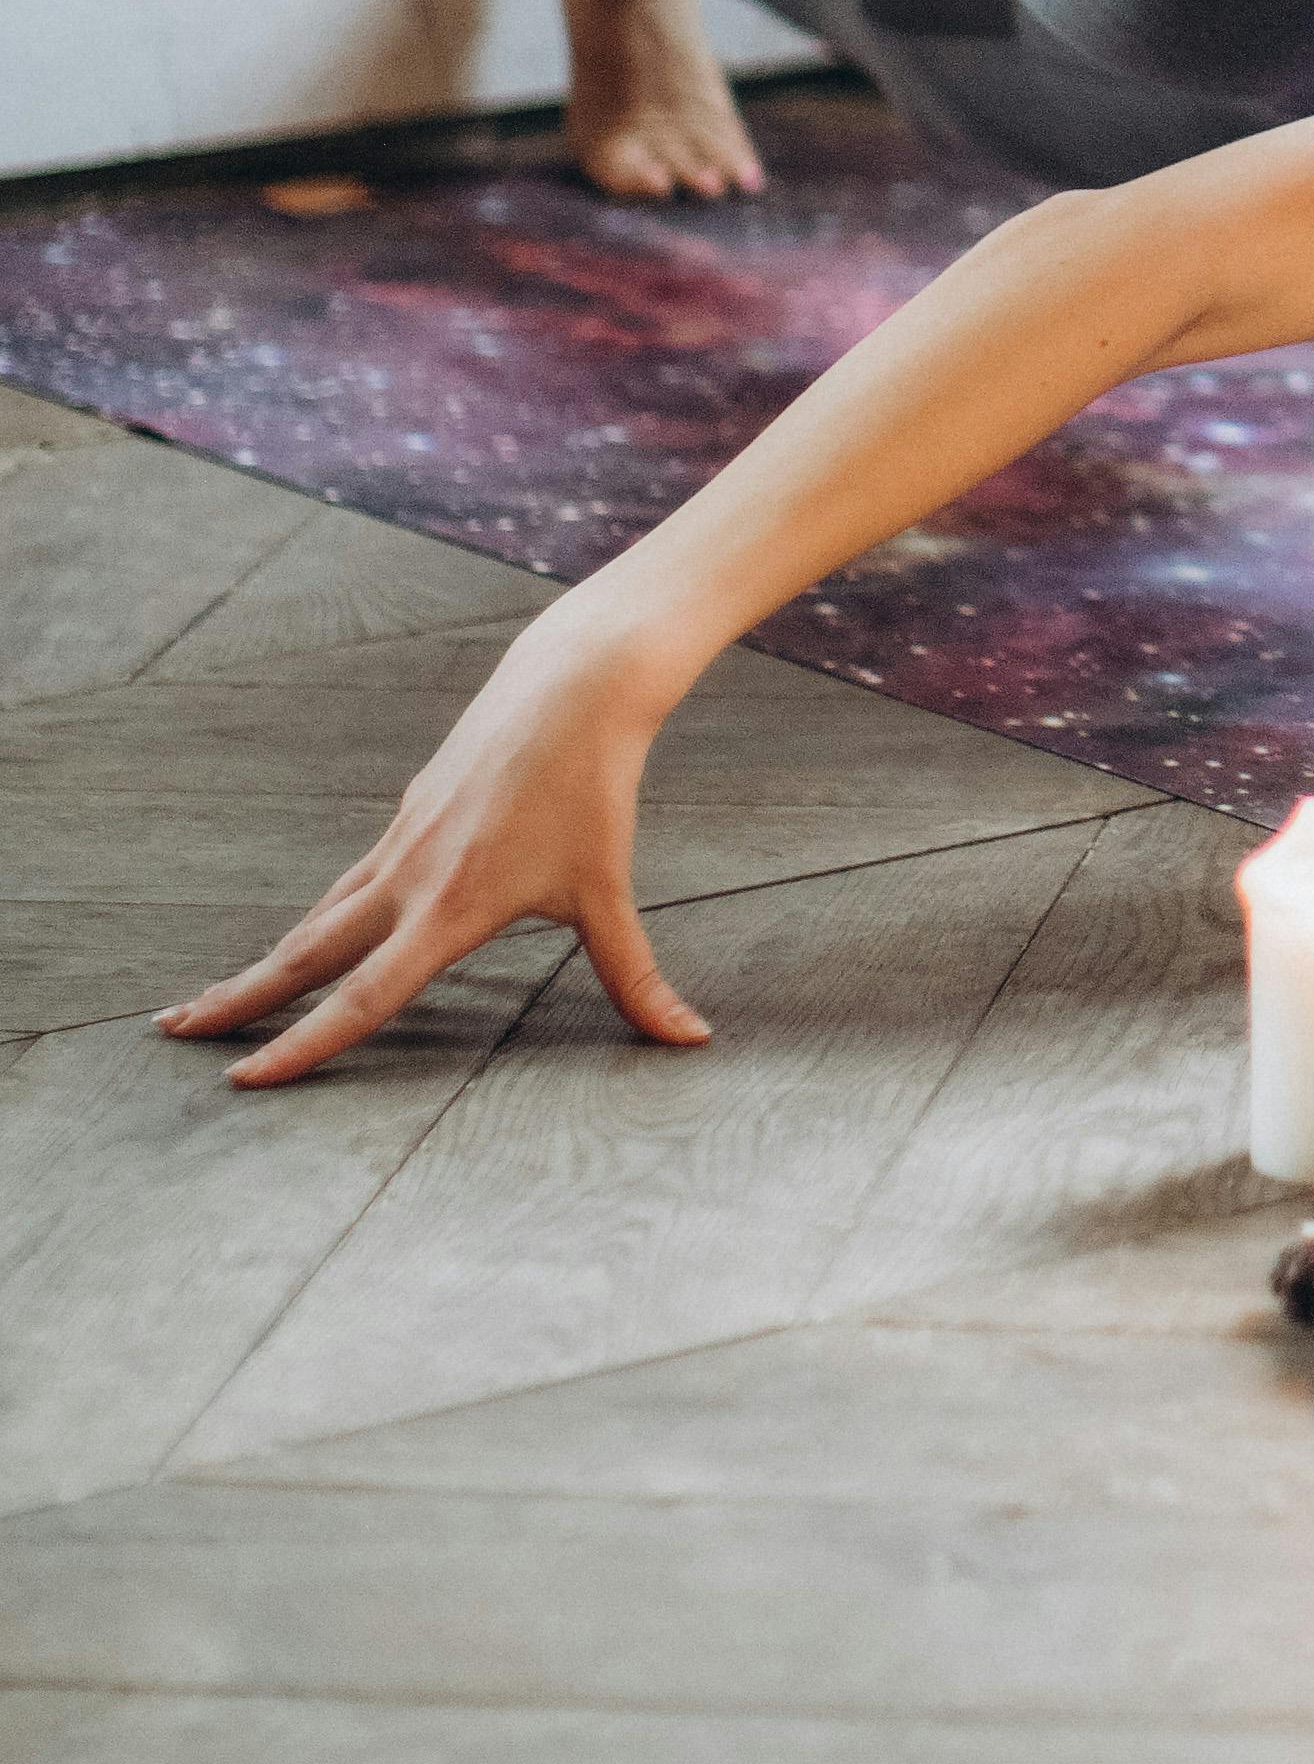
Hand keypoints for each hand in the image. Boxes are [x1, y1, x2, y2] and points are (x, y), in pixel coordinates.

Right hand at [156, 601, 712, 1088]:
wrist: (574, 683)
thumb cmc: (595, 788)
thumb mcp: (609, 893)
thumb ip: (639, 979)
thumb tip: (690, 1040)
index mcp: (446, 910)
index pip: (360, 999)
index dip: (301, 1045)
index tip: (243, 1079)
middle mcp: (407, 878)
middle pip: (306, 954)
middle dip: (239, 999)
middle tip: (173, 1032)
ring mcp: (401, 840)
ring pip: (318, 914)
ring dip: (267, 959)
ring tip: (220, 995)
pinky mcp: (410, 811)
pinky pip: (350, 879)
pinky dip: (317, 915)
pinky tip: (310, 932)